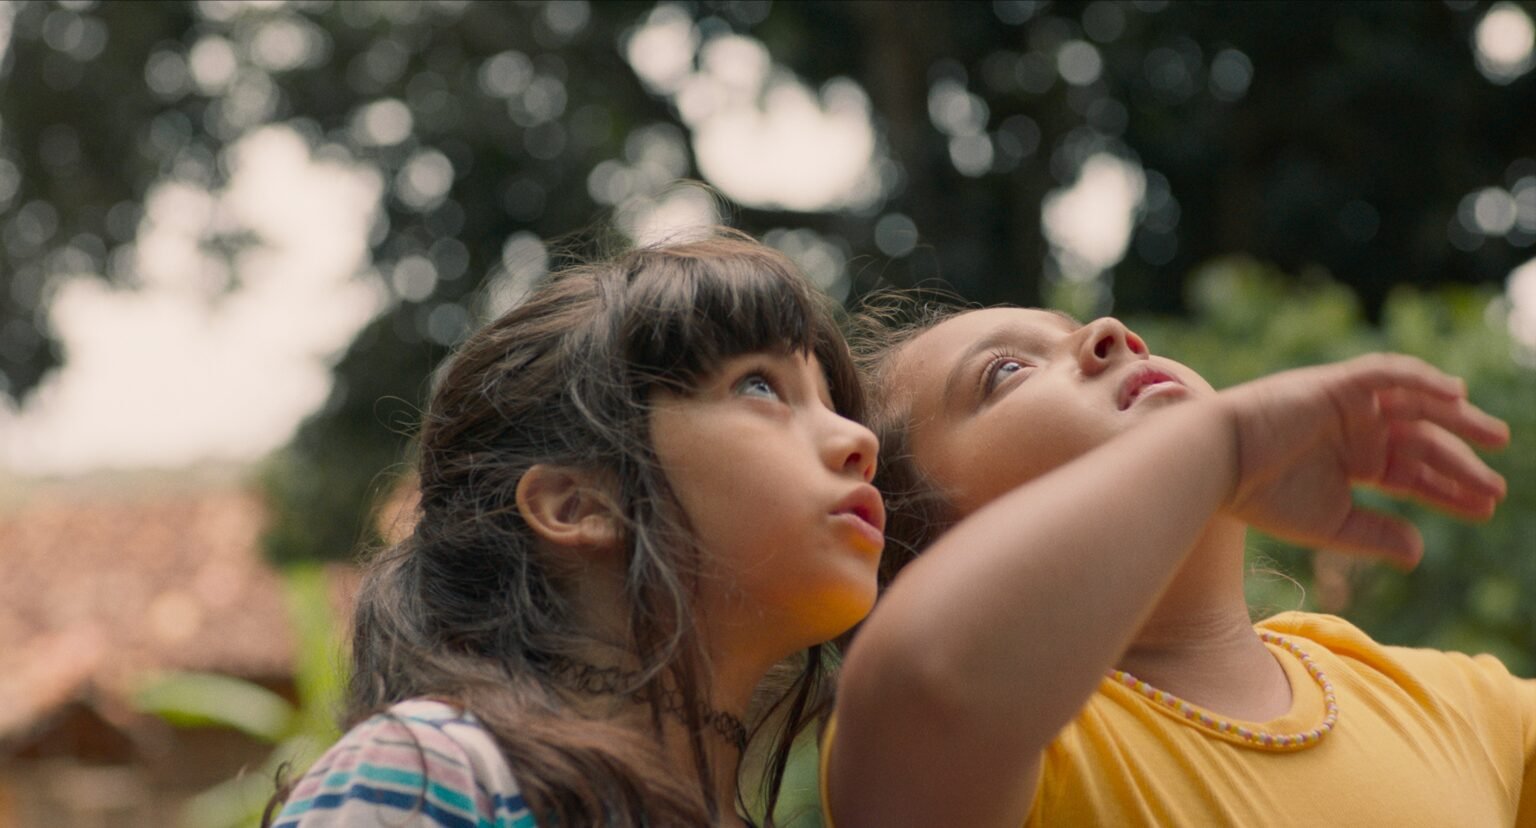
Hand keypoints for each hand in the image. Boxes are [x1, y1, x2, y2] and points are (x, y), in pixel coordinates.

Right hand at [1215, 353, 1508, 567]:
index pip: (1413, 472)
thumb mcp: (1330, 524)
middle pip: (1423, 440)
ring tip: (1494, 437)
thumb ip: (1376, 534)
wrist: (1217, 464)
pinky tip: (1455, 396)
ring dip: (1456, 418)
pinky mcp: (1337, 383)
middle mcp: (1355, 429)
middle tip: (1497, 484)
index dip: (1450, 490)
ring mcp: (1348, 403)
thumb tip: (1421, 552)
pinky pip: (1387, 372)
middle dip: (1462, 461)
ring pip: (1416, 405)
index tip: (1486, 508)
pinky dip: (1421, 378)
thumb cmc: (1263, 495)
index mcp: (1353, 460)